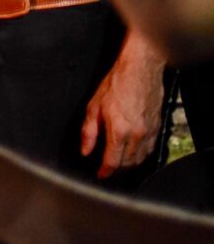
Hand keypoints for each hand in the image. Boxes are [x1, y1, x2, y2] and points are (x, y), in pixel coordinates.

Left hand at [81, 33, 164, 177]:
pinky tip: (133, 153)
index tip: (100, 174)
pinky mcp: (157, 127)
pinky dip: (141, 155)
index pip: (113, 161)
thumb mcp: (93, 106)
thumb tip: (85, 150)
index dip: (105, 171)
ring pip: (140, 159)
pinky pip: (150, 149)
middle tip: (106, 170)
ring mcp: (149, 132)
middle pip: (127, 163)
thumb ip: (89, 131)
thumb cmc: (117, 83)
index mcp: (119, 130)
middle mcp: (137, 134)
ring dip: (129, 165)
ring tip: (118, 164)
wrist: (140, 69)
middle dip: (116, 170)